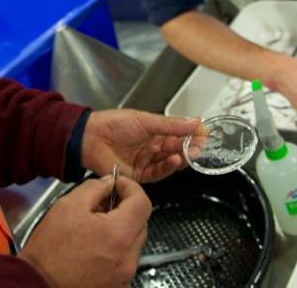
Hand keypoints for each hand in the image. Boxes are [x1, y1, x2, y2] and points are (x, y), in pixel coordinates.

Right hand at [19, 174, 150, 286]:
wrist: (37, 284)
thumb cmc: (51, 246)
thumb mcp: (68, 206)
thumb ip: (95, 188)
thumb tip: (109, 183)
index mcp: (120, 234)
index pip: (143, 202)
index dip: (130, 187)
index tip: (116, 185)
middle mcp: (129, 258)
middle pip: (141, 223)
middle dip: (126, 209)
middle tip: (102, 204)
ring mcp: (125, 275)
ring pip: (133, 243)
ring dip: (121, 230)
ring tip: (95, 228)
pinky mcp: (118, 286)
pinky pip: (125, 261)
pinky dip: (116, 250)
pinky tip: (95, 248)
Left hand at [81, 110, 202, 181]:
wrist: (91, 137)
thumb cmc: (115, 124)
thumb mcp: (147, 120)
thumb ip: (172, 125)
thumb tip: (195, 122)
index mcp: (154, 133)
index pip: (178, 135)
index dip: (191, 136)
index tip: (204, 134)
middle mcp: (152, 149)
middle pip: (176, 150)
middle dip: (189, 148)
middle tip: (200, 146)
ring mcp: (146, 162)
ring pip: (169, 163)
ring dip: (181, 158)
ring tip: (190, 153)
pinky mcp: (139, 175)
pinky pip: (158, 173)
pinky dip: (168, 167)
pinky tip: (175, 160)